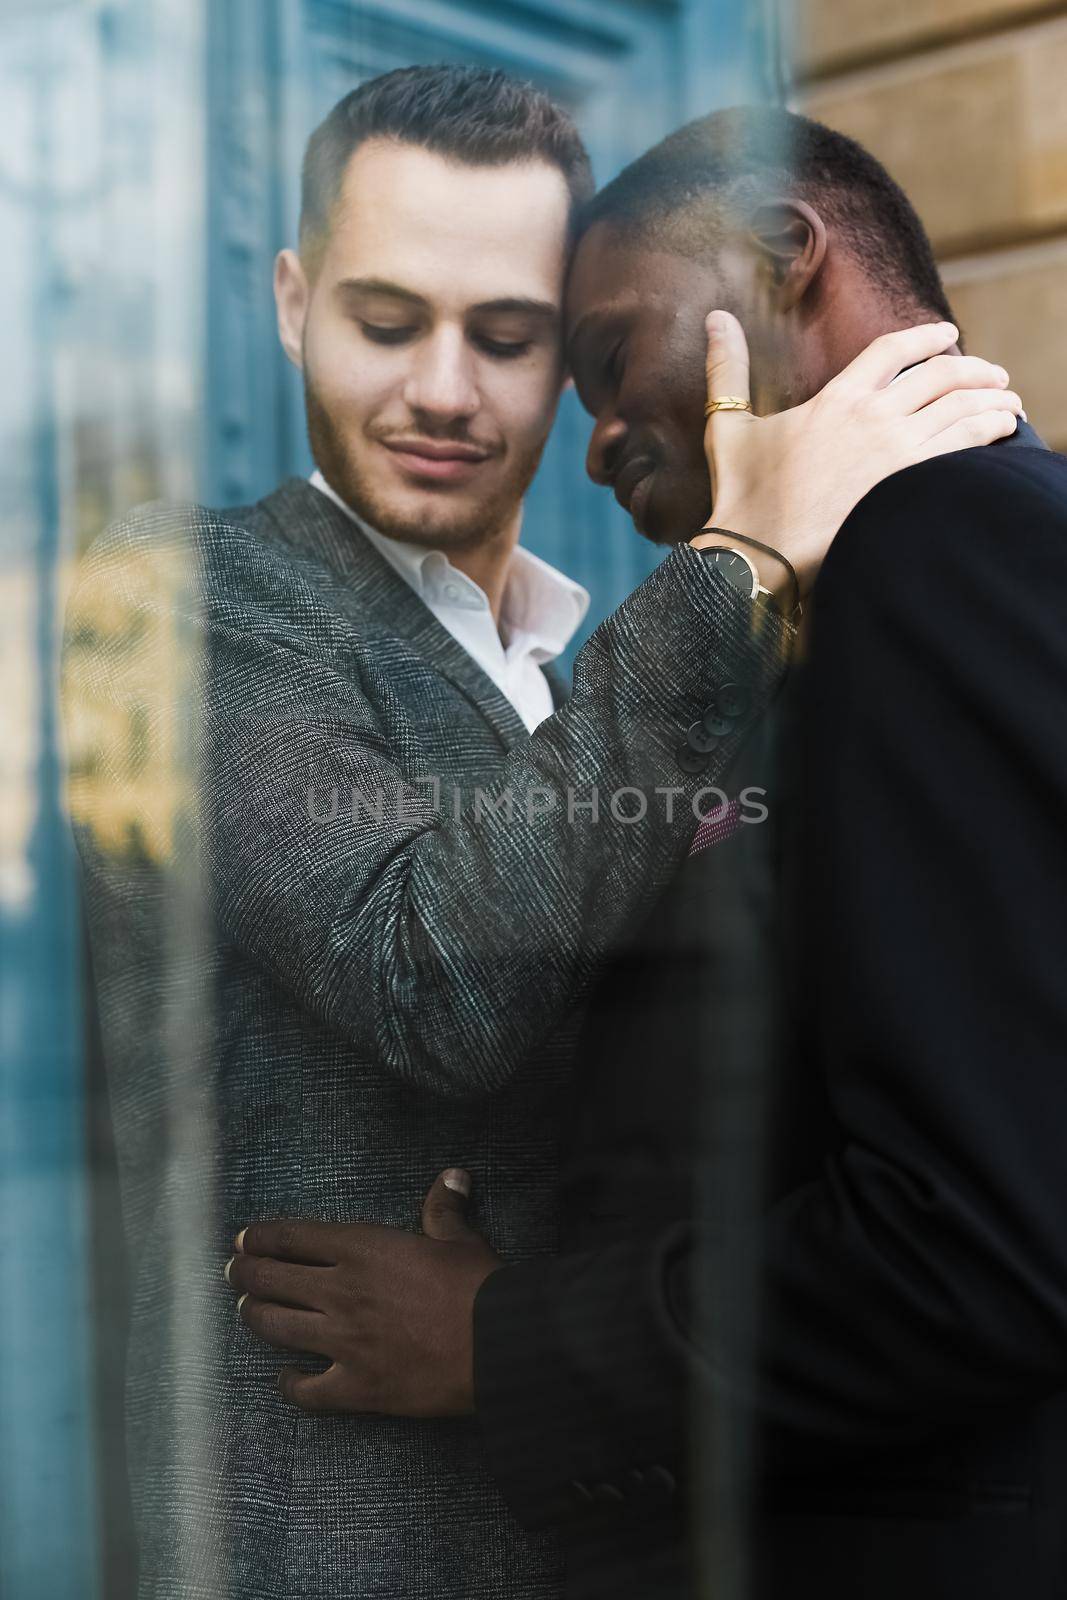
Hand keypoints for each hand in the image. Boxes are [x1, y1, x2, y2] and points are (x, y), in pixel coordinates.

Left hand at [225, 1170, 502, 1415]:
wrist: (495, 1344)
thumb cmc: (478, 1285)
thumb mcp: (459, 1238)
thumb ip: (443, 1208)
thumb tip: (452, 1176)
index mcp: (362, 1249)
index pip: (294, 1238)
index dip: (262, 1237)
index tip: (243, 1238)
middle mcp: (341, 1292)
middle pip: (274, 1279)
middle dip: (247, 1273)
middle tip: (235, 1272)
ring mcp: (343, 1342)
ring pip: (278, 1328)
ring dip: (256, 1316)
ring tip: (246, 1311)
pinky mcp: (355, 1387)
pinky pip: (307, 1390)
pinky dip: (290, 1385)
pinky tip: (284, 1380)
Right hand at [701, 311, 1022, 598]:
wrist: (758, 551)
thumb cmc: (742, 494)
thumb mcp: (729, 426)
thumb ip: (727, 369)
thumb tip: (716, 318)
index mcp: (837, 397)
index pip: (894, 350)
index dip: (927, 337)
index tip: (948, 334)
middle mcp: (873, 418)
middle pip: (942, 377)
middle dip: (976, 371)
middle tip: (995, 375)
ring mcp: (895, 454)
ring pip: (961, 411)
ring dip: (993, 402)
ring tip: (1010, 403)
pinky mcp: (908, 488)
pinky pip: (962, 451)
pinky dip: (987, 436)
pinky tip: (1000, 435)